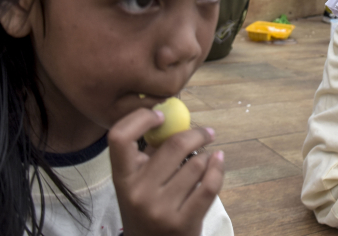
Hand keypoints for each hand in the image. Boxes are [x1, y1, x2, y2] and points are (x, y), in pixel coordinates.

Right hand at [110, 108, 223, 235]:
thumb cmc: (148, 207)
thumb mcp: (138, 183)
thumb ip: (151, 154)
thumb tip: (176, 121)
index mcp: (122, 178)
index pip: (119, 137)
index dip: (140, 118)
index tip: (161, 115)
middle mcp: (138, 193)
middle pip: (173, 146)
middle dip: (196, 134)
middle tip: (206, 132)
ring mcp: (160, 210)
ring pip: (196, 164)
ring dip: (207, 155)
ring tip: (207, 157)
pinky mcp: (183, 223)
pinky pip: (209, 185)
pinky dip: (218, 168)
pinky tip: (218, 161)